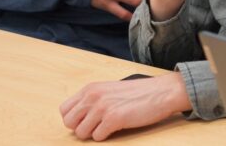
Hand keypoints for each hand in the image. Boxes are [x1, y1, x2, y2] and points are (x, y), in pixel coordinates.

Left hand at [60, 71, 191, 140]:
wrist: (161, 91)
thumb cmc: (139, 92)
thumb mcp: (109, 90)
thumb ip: (92, 100)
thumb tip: (79, 118)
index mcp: (91, 88)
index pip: (64, 110)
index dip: (74, 119)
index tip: (87, 120)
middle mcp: (93, 96)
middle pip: (69, 122)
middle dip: (81, 128)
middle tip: (96, 126)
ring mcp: (102, 107)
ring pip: (81, 133)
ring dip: (93, 133)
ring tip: (107, 127)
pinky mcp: (114, 118)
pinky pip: (97, 137)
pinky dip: (106, 136)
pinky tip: (117, 127)